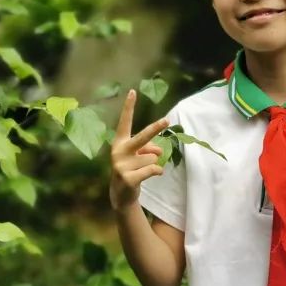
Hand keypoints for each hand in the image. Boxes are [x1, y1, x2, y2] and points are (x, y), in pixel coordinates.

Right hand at [109, 89, 168, 213]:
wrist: (121, 194)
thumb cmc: (131, 169)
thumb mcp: (137, 156)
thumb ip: (147, 148)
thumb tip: (158, 150)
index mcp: (120, 142)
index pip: (125, 122)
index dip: (129, 107)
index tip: (133, 91)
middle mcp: (118, 151)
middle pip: (142, 137)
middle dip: (155, 128)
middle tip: (167, 120)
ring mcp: (121, 165)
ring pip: (152, 157)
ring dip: (153, 163)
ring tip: (142, 170)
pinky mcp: (127, 178)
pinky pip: (152, 169)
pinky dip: (157, 171)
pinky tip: (152, 175)